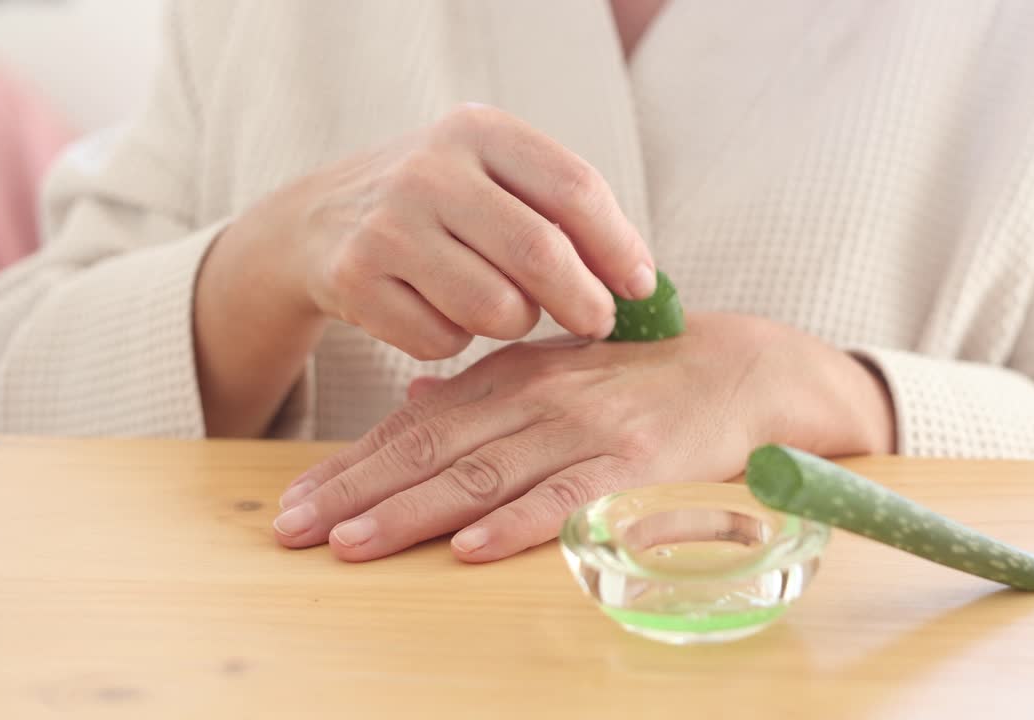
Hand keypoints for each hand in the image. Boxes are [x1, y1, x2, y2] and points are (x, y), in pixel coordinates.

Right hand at [268, 103, 654, 355]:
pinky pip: (443, 341)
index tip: (641, 285)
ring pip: (496, 308)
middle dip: (584, 302)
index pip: (575, 189)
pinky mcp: (355, 281)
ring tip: (504, 306)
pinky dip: (458, 341)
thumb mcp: (493, 176)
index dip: (618, 246)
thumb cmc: (440, 204)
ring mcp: (387, 226)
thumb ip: (562, 212)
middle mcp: (429, 171)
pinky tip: (443, 313)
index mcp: (478, 131)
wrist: (319, 220)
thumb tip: (643, 282)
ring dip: (515, 323)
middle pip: (540, 254)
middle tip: (598, 324)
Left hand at [272, 313, 894, 561]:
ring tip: (352, 545)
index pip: (416, 424)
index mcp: (512, 377)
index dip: (353, 463)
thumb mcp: (558, 368)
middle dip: (356, 491)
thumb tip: (416, 402)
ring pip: (482, 472)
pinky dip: (516, 521)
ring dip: (411, 510)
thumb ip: (487, 389)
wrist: (739, 367)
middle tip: (293, 530)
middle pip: (430, 449)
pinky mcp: (632, 460)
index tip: (299, 500)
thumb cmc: (643, 376)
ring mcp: (582, 427)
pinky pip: (565, 496)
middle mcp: (536, 397)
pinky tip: (470, 547)